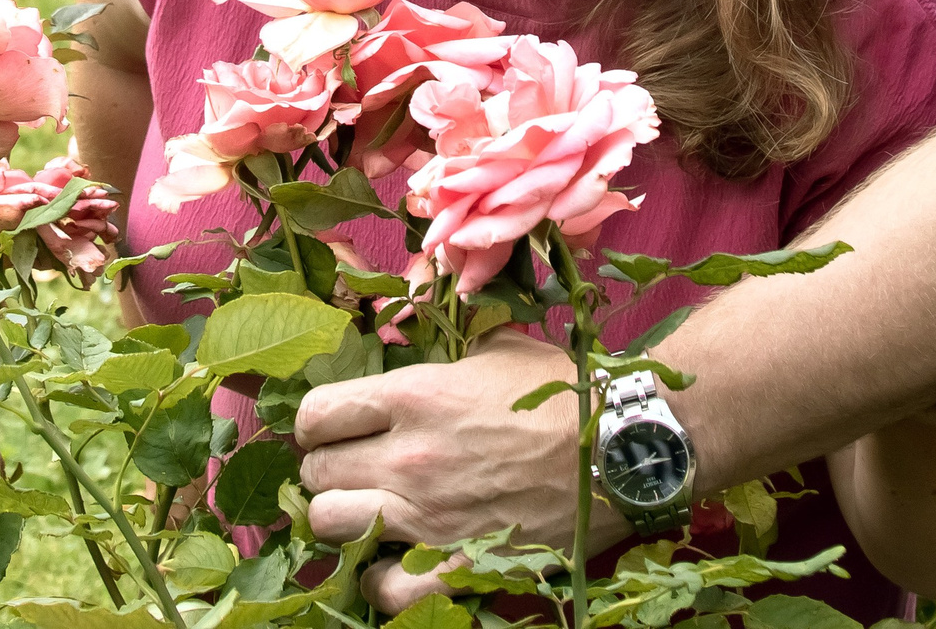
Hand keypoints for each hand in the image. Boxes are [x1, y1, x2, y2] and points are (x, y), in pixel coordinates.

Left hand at [298, 330, 621, 612]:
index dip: (316, 422)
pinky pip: (382, 589)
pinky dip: (377, 578)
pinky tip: (393, 560)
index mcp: (415, 396)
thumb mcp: (495, 347)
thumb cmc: (561, 391)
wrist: (620, 448)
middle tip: (354, 467)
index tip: (332, 427)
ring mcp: (428, 518)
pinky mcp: (455, 566)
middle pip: (316, 472)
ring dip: (342, 517)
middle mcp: (408, 458)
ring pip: (330, 525)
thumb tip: (406, 352)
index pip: (316, 414)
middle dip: (327, 468)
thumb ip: (440, 354)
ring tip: (366, 510)